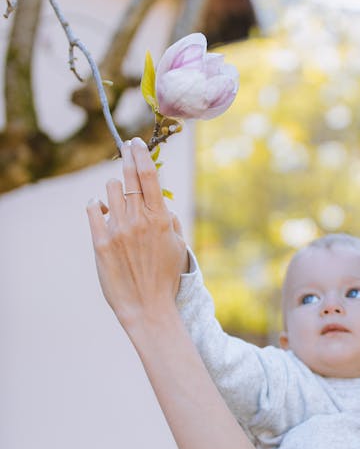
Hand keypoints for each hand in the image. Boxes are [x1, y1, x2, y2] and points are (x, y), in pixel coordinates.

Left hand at [86, 138, 187, 331]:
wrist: (147, 306)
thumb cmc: (165, 277)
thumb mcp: (178, 245)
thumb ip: (168, 219)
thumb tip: (159, 200)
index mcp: (160, 219)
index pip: (149, 175)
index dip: (141, 154)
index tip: (137, 142)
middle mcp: (138, 220)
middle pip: (128, 175)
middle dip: (127, 156)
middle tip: (126, 147)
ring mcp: (117, 230)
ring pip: (110, 189)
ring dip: (114, 188)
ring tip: (118, 200)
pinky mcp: (100, 242)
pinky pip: (93, 208)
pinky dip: (97, 204)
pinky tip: (102, 209)